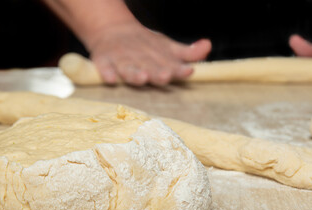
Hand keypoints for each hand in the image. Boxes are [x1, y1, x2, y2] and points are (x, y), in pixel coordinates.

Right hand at [88, 21, 211, 85]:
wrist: (112, 29)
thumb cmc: (146, 45)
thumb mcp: (168, 47)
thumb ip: (188, 53)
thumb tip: (208, 45)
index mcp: (157, 56)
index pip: (170, 64)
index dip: (179, 69)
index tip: (188, 71)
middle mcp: (141, 57)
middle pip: (150, 67)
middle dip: (158, 72)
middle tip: (165, 76)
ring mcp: (121, 59)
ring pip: (128, 68)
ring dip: (134, 73)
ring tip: (142, 77)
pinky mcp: (103, 60)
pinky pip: (103, 67)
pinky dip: (107, 72)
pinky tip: (111, 79)